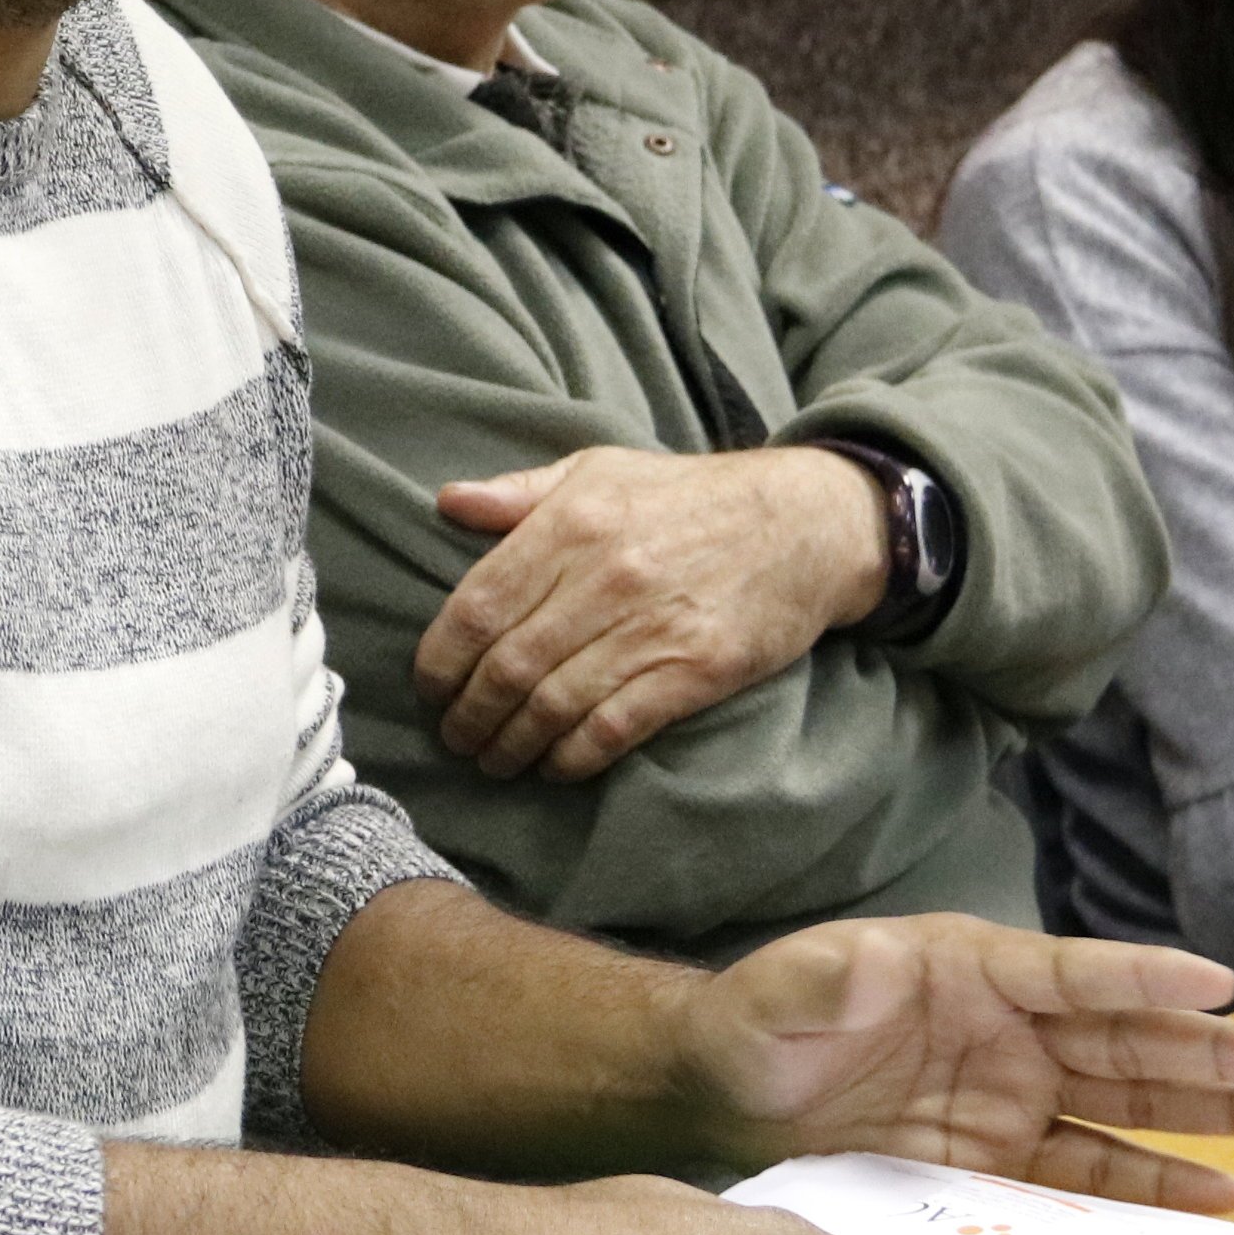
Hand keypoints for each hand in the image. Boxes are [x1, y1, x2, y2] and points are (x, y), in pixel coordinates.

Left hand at [422, 446, 886, 778]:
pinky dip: (574, 757)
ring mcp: (651, 628)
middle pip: (508, 666)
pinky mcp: (695, 671)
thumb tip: (448, 500)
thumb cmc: (689, 496)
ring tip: (495, 760)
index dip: (439, 659)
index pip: (477, 606)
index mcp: (572, 524)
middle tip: (456, 738)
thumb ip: (521, 492)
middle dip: (469, 715)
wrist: (804, 523)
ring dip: (512, 745)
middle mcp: (605, 577)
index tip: (428, 688)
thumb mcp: (601, 469)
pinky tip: (555, 764)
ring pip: (553, 706)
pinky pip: (614, 728)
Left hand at [674, 913, 1233, 1215]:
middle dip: (1213, 1056)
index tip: (1217, 980)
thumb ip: (827, 977)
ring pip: (1134, 1106)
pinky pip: (1096, 1171)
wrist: (729, 1093)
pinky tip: (1223, 1197)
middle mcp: (1012, 1027)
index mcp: (972, 968)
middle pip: (1129, 1040)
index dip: (1142, 976)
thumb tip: (868, 957)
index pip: (1072, 972)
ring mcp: (1018, 1094)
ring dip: (1214, 1118)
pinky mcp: (1006, 1156)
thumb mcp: (783, 989)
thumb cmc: (758, 1020)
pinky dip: (1158, 1184)